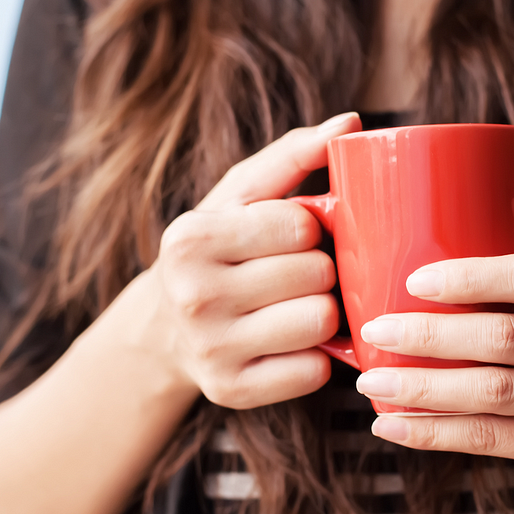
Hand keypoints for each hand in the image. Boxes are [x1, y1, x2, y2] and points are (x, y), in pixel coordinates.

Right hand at [150, 113, 361, 407]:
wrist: (163, 329)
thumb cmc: (218, 249)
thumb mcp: (239, 196)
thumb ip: (293, 156)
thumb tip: (351, 122)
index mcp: (192, 238)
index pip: (299, 226)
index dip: (310, 229)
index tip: (294, 236)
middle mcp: (194, 295)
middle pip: (316, 275)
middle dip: (320, 271)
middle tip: (301, 275)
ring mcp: (211, 349)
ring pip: (320, 322)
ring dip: (324, 313)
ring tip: (301, 305)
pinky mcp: (232, 391)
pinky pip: (314, 371)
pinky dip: (315, 357)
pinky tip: (292, 344)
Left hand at [357, 194, 513, 476]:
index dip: (473, 278)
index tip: (412, 281)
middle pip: (507, 336)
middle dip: (432, 335)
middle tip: (374, 331)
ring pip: (494, 392)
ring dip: (424, 387)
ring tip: (369, 380)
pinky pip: (491, 438)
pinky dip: (434, 433)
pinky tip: (390, 423)